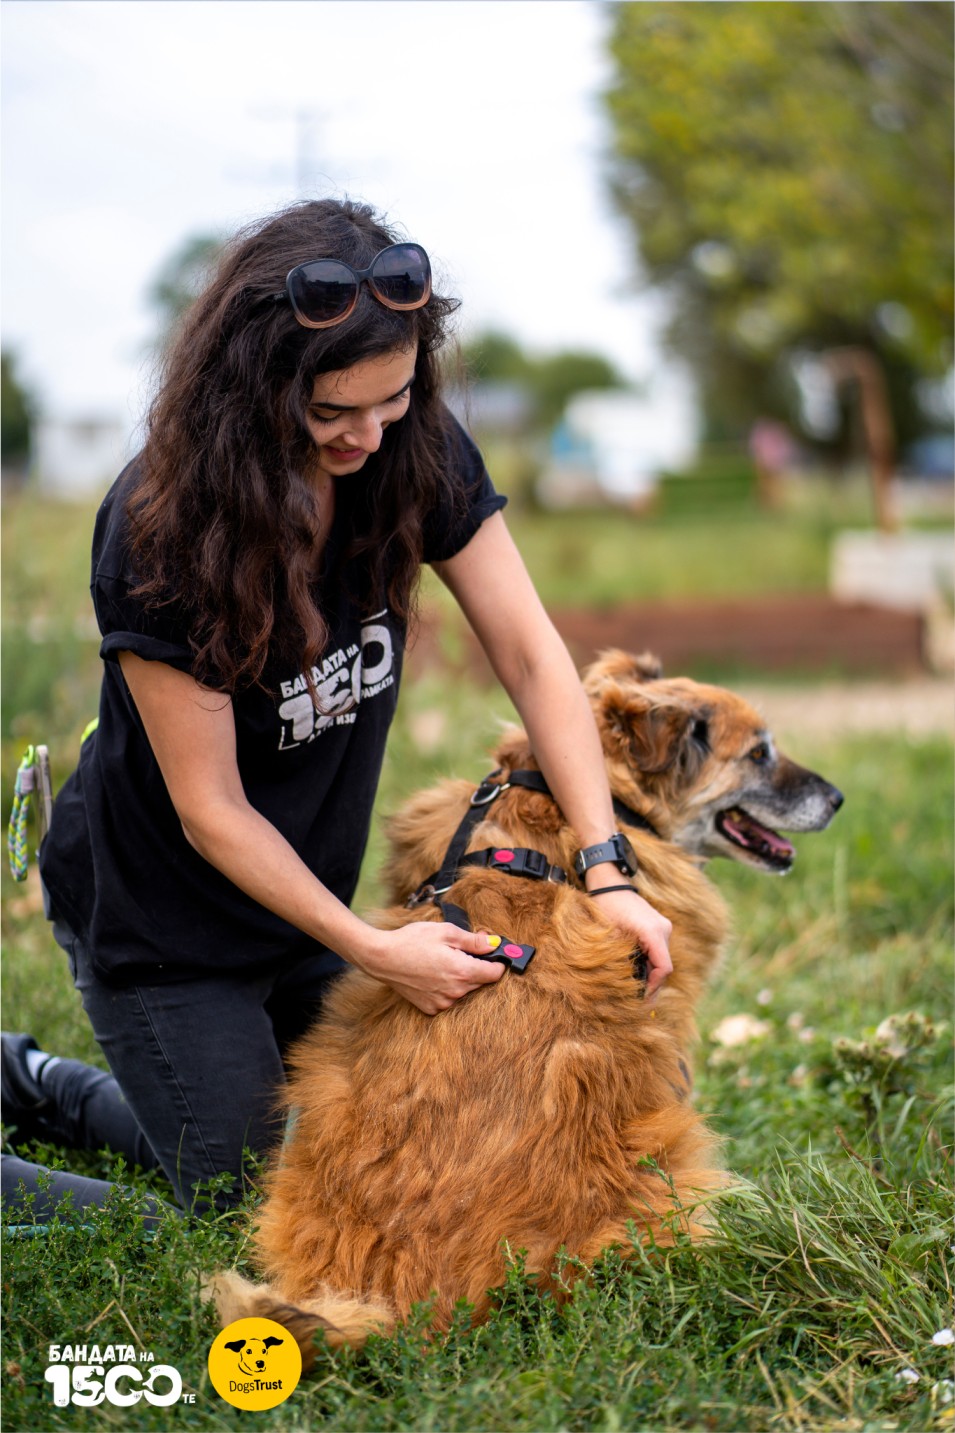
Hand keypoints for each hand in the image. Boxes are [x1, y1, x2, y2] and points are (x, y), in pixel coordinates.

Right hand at [356, 922, 505, 1014]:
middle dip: (476, 966)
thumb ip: (474, 940)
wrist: (382, 958)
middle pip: (480, 981)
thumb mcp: (446, 932)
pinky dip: (446, 988)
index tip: (493, 954)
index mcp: (463, 972)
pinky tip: (433, 975)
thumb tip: (495, 944)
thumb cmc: (412, 940)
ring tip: (442, 962)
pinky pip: (448, 998)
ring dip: (460, 978)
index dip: (497, 961)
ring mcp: (443, 1002)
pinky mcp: (430, 1008)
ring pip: (464, 990)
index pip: (495, 973)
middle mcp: (456, 992)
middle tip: (459, 951)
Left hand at [587, 887, 672, 998]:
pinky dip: (649, 962)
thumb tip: (623, 985)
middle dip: (652, 983)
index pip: (663, 968)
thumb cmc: (606, 906)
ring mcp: (662, 927)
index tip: (641, 998)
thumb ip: (620, 960)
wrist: (609, 883)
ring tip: (635, 987)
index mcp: (654, 933)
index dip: (654, 987)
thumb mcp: (609, 936)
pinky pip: (658, 950)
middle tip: (638, 1000)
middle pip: (664, 965)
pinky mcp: (658, 926)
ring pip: (662, 958)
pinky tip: (637, 971)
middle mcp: (663, 930)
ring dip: (651, 973)